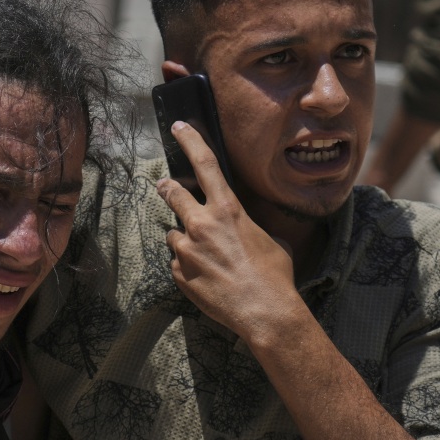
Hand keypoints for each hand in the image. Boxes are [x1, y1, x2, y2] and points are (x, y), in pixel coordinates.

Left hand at [155, 121, 299, 337]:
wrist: (264, 311)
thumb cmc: (274, 275)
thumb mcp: (271, 240)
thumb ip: (250, 227)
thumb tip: (247, 231)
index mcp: (227, 210)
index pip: (205, 164)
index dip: (190, 142)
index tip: (179, 128)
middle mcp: (201, 224)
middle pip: (172, 194)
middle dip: (167, 188)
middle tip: (164, 187)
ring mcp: (186, 250)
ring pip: (174, 233)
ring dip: (184, 239)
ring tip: (207, 257)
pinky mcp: (178, 273)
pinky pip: (177, 263)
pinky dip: (187, 266)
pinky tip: (207, 277)